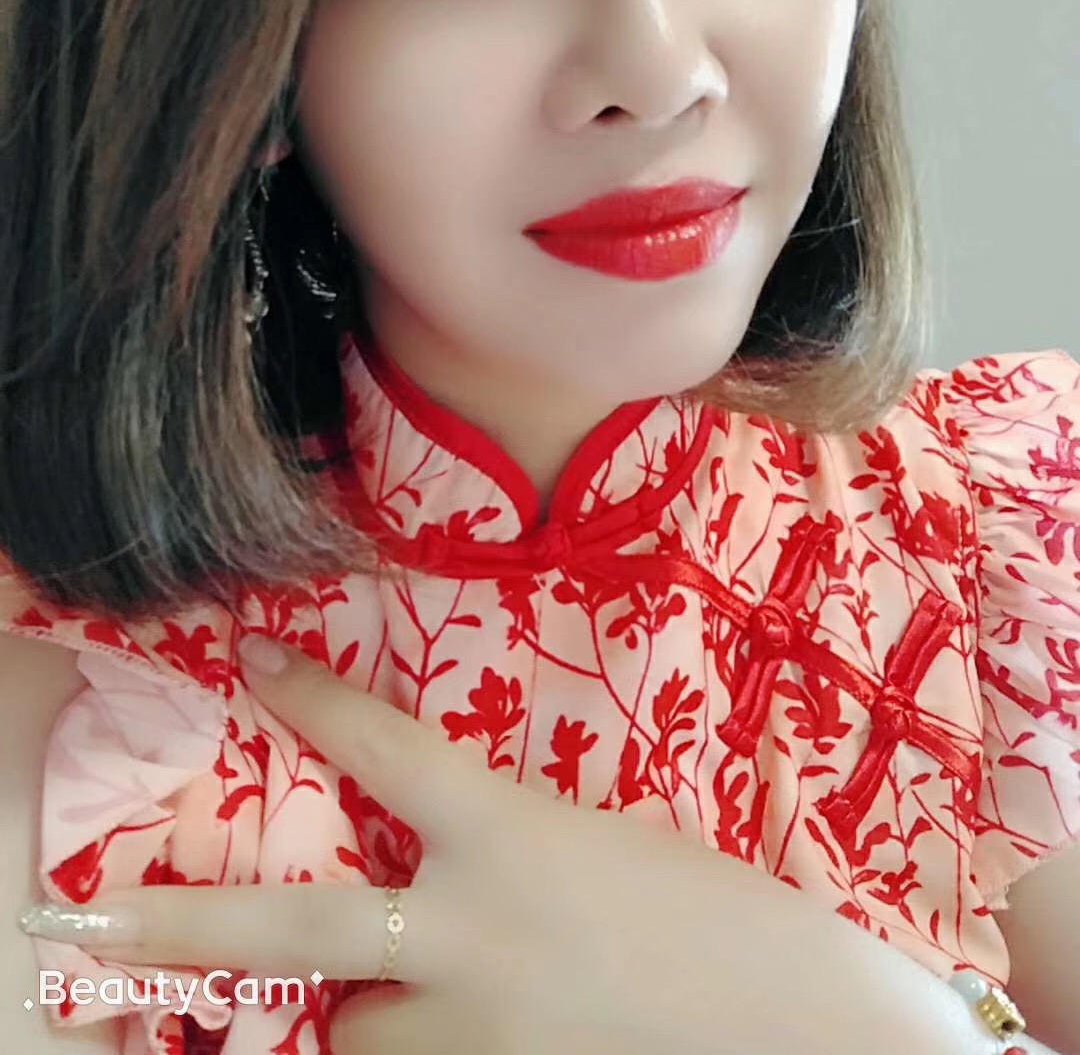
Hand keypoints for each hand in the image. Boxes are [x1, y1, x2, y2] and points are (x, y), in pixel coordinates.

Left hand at [22, 633, 720, 1053]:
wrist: (802, 1027)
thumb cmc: (717, 910)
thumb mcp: (599, 843)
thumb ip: (505, 843)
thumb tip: (442, 850)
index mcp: (514, 836)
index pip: (388, 751)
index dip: (314, 699)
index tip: (252, 660)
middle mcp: (472, 935)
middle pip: (298, 923)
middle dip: (183, 921)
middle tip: (85, 919)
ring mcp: (477, 1030)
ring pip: (353, 1026)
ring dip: (359, 1005)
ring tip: (408, 987)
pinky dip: (413, 1048)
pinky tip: (466, 1027)